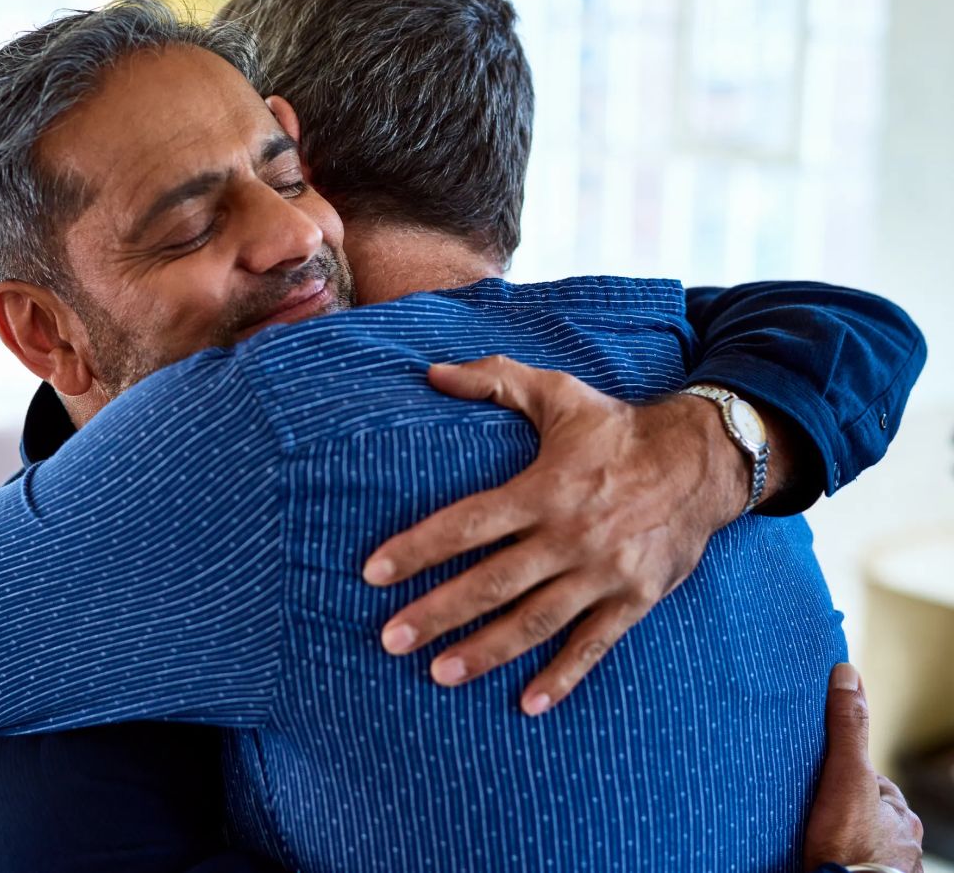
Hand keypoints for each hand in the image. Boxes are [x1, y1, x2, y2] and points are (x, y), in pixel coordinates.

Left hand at [361, 356, 750, 712]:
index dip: (418, 548)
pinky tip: (528, 704)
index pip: (468, 523)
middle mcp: (571, 535)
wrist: (705, 459)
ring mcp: (604, 571)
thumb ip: (494, 380)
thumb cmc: (616, 428)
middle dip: (438, 612)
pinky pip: (594, 644)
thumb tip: (430, 373)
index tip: (373, 573)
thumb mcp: (558, 393)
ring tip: (439, 673)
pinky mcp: (636, 597)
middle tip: (390, 640)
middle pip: (493, 582)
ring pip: (536, 621)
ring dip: (487, 651)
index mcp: (544, 489)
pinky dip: (563, 676)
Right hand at [804, 663, 922, 872]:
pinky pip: (851, 865)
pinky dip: (837, 860)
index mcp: (901, 815)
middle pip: (866, 813)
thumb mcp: (846, 776)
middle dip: (842, 808)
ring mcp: (888, 868)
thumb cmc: (848, 843)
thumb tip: (847, 674)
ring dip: (840, 837)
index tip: (819, 776)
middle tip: (811, 807)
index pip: (871, 782)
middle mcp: (903, 844)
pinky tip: (820, 858)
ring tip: (812, 836)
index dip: (843, 774)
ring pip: (861, 841)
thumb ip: (846, 729)